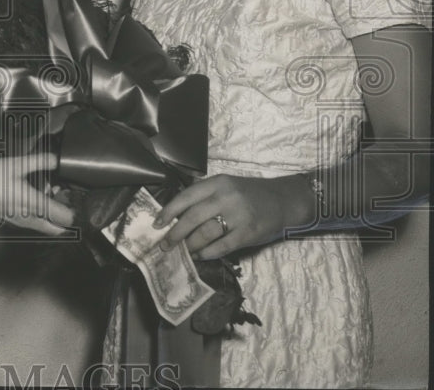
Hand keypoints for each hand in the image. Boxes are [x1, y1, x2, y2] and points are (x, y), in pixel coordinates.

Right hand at [0, 152, 74, 234]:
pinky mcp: (13, 221)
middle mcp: (29, 218)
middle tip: (65, 200)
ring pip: (45, 227)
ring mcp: (20, 222)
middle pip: (57, 229)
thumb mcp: (17, 164)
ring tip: (50, 195)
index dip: (75, 212)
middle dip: (65, 217)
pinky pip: (33, 223)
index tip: (76, 200)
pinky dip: (40, 214)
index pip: (65, 219)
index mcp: (34, 205)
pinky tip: (34, 197)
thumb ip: (40, 161)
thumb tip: (56, 160)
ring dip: (52, 216)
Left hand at [152, 174, 312, 259]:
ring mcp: (238, 216)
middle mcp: (226, 197)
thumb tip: (175, 216)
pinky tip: (200, 256)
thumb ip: (204, 196)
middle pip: (192, 217)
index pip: (186, 197)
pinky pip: (222, 246)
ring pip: (205, 233)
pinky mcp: (248, 233)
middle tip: (165, 245)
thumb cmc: (248, 194)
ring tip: (182, 251)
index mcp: (217, 183)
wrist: (282, 200)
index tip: (157, 224)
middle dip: (175, 233)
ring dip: (190, 245)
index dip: (169, 211)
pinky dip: (207, 253)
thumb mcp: (225, 186)